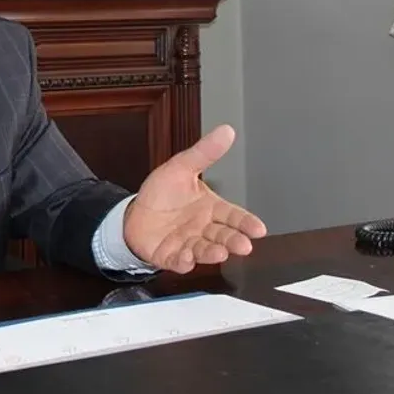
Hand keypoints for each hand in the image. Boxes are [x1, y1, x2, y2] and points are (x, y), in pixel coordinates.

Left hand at [123, 124, 266, 273]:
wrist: (135, 213)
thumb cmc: (162, 193)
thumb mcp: (181, 167)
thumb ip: (205, 153)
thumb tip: (227, 131)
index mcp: (211, 208)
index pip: (234, 215)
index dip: (246, 223)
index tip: (258, 229)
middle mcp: (203, 228)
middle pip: (223, 235)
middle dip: (234, 241)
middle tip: (243, 245)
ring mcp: (188, 243)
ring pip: (204, 250)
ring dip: (212, 253)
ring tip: (219, 253)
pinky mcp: (170, 256)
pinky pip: (179, 261)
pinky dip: (184, 262)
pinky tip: (187, 259)